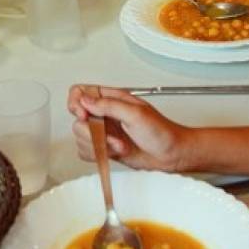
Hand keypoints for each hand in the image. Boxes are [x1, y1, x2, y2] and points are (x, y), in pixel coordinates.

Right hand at [67, 85, 193, 172]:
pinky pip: (86, 151)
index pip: (80, 92)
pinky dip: (98, 155)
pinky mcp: (105, 147)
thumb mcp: (136, 114)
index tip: (85, 115)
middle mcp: (105, 113)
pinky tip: (114, 153)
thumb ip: (109, 106)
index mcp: (112, 98)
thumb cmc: (162, 132)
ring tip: (119, 145)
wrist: (171, 155)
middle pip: (77, 118)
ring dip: (99, 145)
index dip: (77, 103)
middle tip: (107, 135)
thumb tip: (86, 101)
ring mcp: (104, 131)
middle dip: (91, 131)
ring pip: (80, 136)